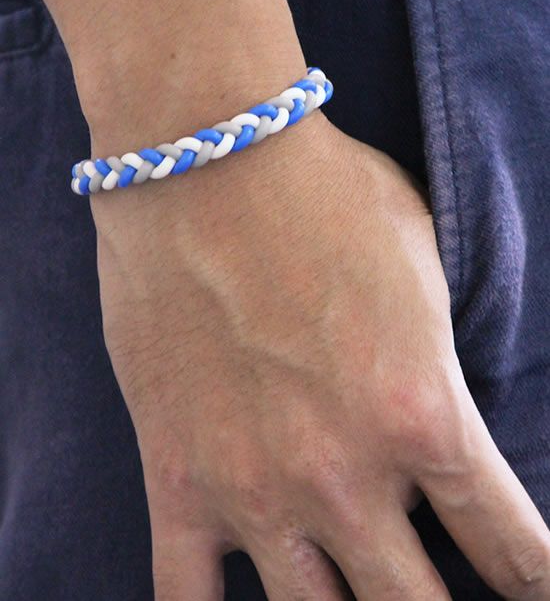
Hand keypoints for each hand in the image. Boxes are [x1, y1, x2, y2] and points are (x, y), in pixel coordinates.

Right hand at [90, 110, 549, 600]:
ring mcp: (253, 487)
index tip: (534, 590)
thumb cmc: (322, 192)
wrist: (203, 158)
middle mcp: (343, 473)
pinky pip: (185, 600)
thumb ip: (438, 353)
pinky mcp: (176, 478)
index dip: (538, 584)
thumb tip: (437, 399)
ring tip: (348, 590)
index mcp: (424, 413)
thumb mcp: (421, 260)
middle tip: (438, 595)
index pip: (516, 551)